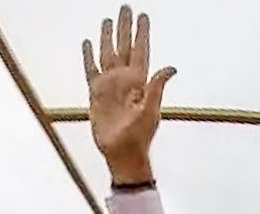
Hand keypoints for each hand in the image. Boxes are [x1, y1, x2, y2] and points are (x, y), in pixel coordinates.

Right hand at [82, 5, 175, 183]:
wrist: (121, 153)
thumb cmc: (138, 136)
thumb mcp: (150, 111)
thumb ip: (157, 87)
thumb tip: (172, 68)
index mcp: (139, 81)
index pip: (140, 50)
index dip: (141, 33)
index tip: (143, 16)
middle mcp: (125, 79)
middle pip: (124, 46)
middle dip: (125, 27)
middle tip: (126, 8)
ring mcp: (110, 85)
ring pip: (107, 53)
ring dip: (108, 37)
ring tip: (108, 20)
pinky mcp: (96, 93)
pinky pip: (91, 69)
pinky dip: (88, 55)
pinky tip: (88, 43)